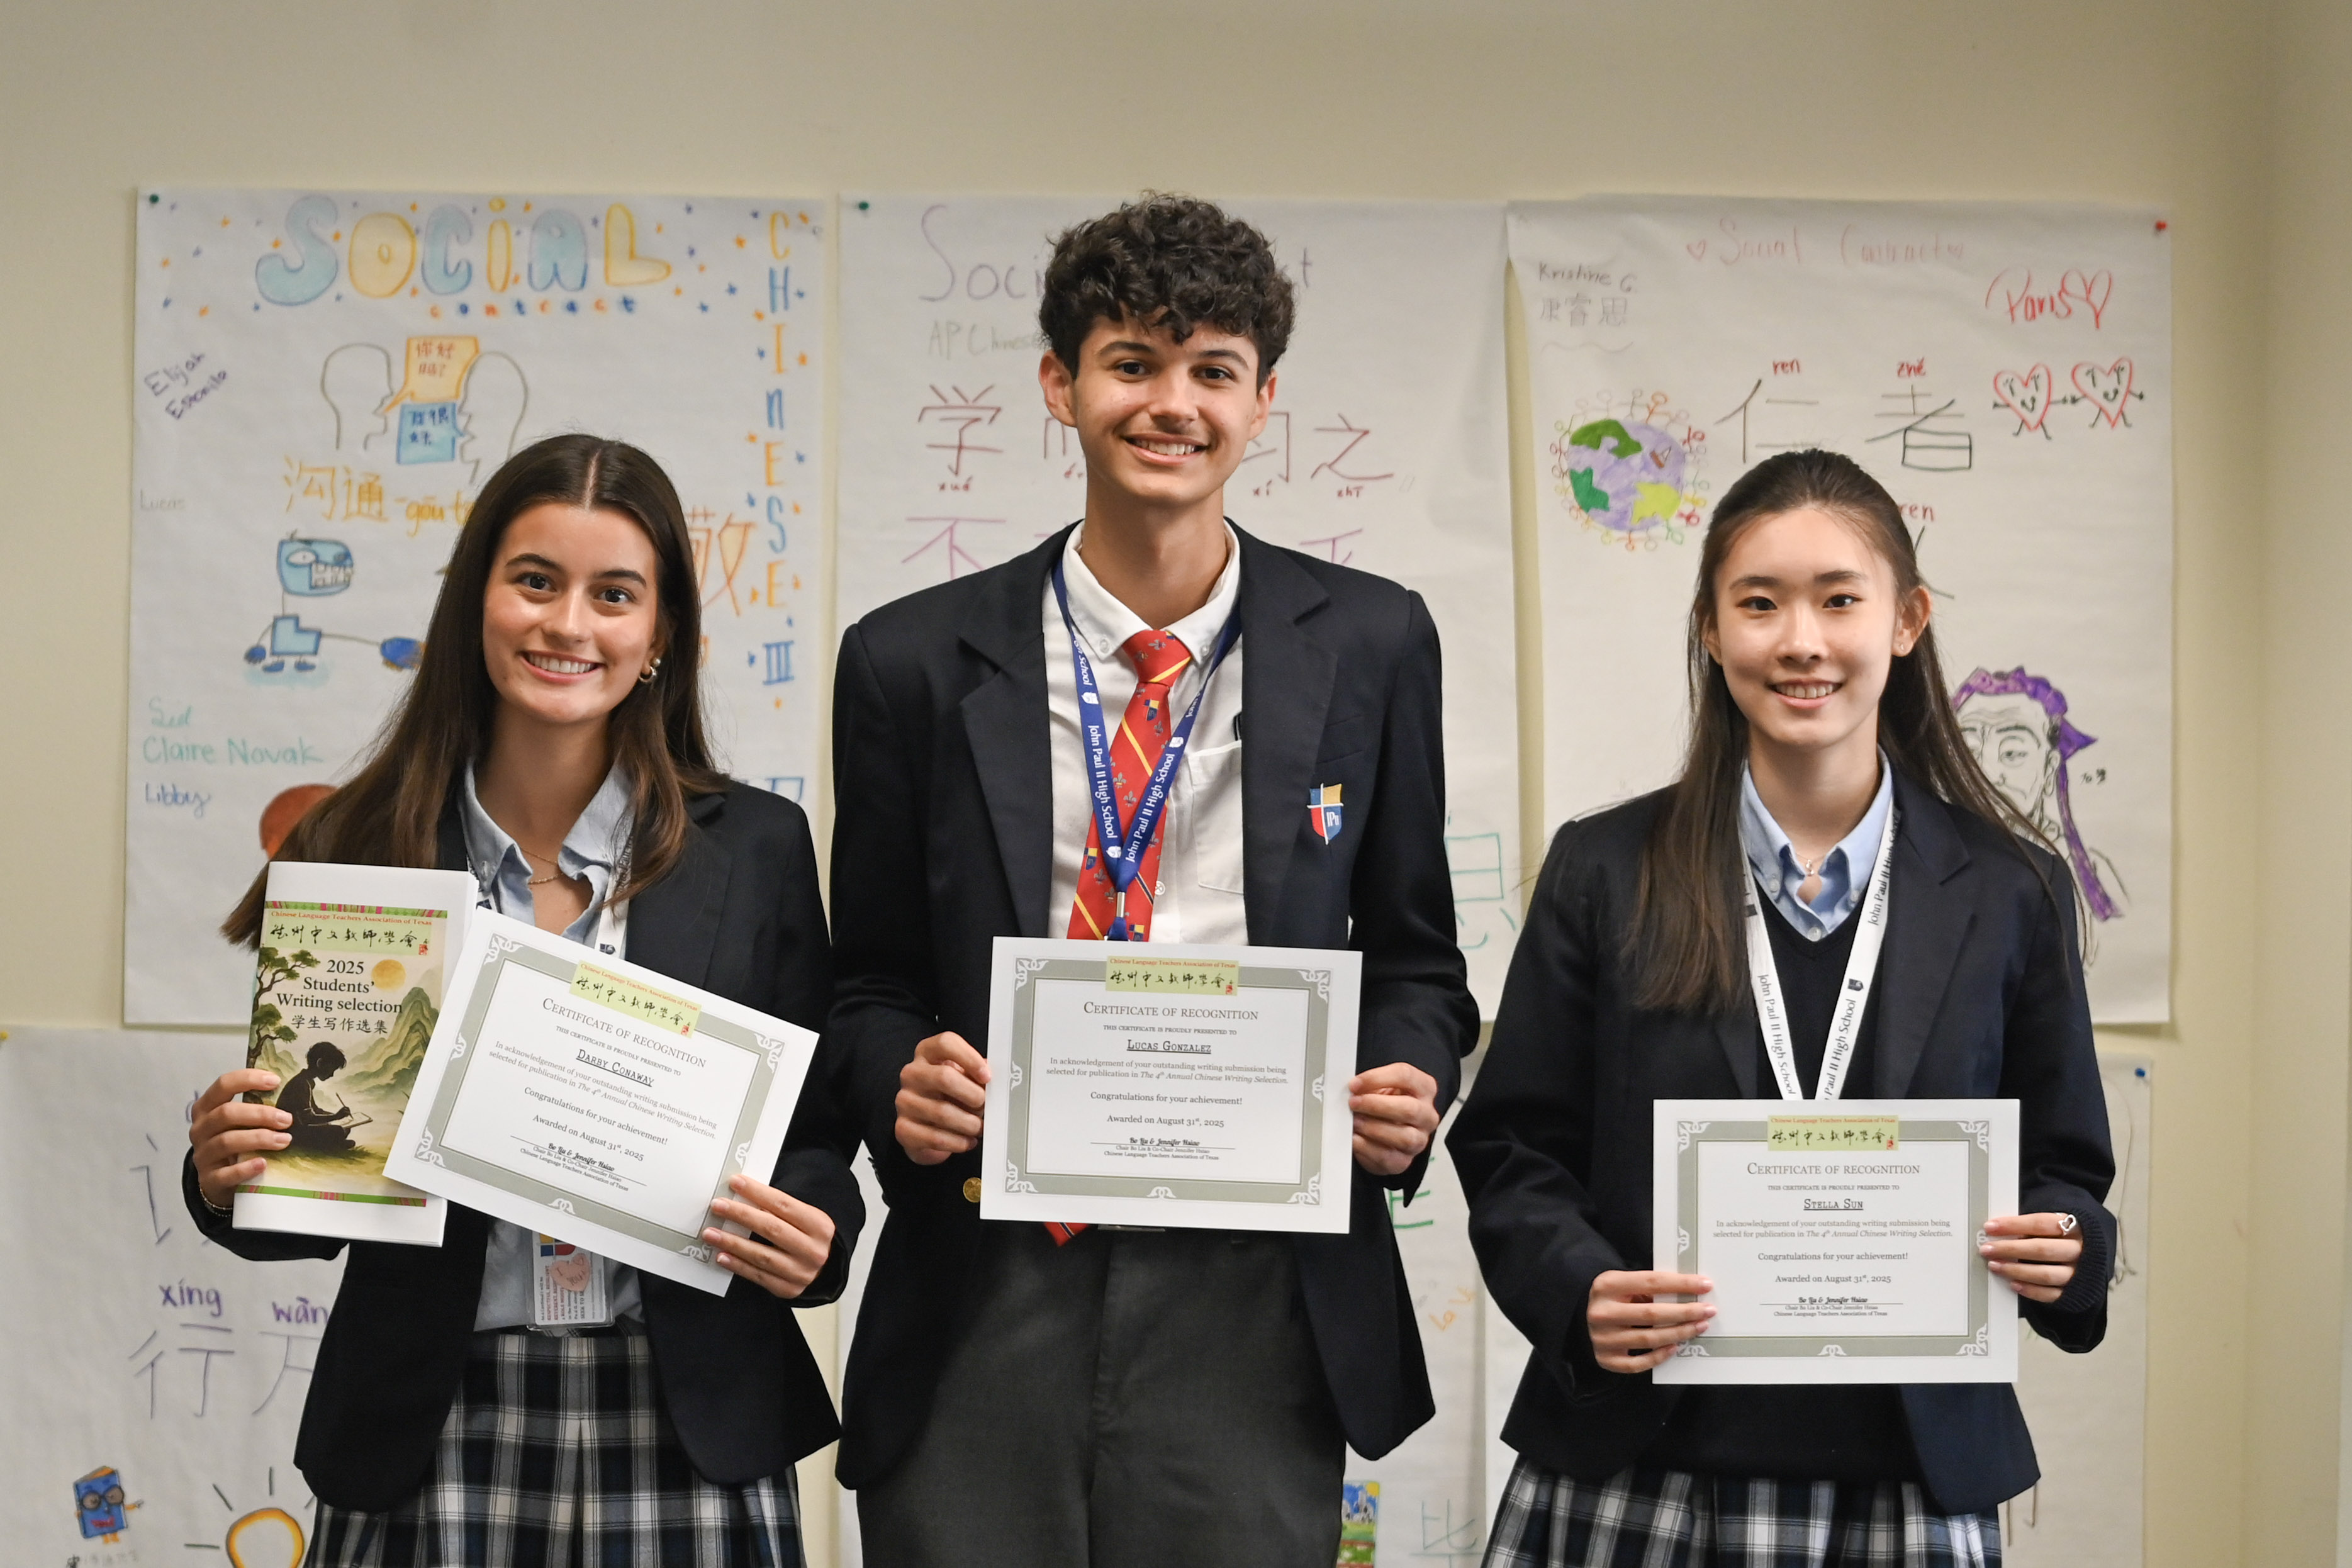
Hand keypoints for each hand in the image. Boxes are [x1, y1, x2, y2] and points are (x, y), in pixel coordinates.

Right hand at [190, 1070, 291, 1208]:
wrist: (220, 1181)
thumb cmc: (235, 1143)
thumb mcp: (239, 1123)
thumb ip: (254, 1109)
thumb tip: (291, 1095)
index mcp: (207, 1108)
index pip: (222, 1085)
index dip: (248, 1079)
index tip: (275, 1081)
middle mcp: (200, 1129)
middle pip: (226, 1114)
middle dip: (260, 1114)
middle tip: (287, 1119)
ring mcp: (203, 1155)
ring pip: (227, 1141)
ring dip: (259, 1139)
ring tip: (284, 1140)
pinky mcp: (209, 1179)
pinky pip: (225, 1173)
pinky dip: (246, 1168)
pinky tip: (264, 1164)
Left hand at [704, 1174, 837, 1299]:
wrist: (826, 1270)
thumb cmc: (808, 1238)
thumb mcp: (805, 1219)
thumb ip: (779, 1209)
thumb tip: (743, 1195)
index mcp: (820, 1226)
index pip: (783, 1204)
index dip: (757, 1192)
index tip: (736, 1183)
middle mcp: (813, 1250)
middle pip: (771, 1228)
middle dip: (741, 1215)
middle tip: (718, 1206)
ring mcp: (801, 1272)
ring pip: (761, 1255)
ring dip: (732, 1242)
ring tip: (711, 1233)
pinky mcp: (788, 1289)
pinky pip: (758, 1276)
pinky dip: (738, 1265)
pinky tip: (722, 1256)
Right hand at [895, 1031, 989, 1164]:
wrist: (925, 1126)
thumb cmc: (950, 1095)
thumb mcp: (964, 1077)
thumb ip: (977, 1074)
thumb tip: (998, 1081)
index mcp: (927, 1053)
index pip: (946, 1043)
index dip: (970, 1058)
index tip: (987, 1076)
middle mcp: (912, 1074)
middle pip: (944, 1077)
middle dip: (973, 1095)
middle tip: (985, 1107)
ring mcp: (904, 1101)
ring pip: (942, 1112)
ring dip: (969, 1123)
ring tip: (979, 1127)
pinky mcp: (903, 1129)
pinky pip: (935, 1137)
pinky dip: (958, 1142)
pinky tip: (968, 1141)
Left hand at [1348, 1062, 1440, 1175]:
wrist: (1385, 1132)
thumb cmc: (1384, 1104)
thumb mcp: (1379, 1088)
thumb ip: (1369, 1085)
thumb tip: (1352, 1088)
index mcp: (1424, 1088)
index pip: (1406, 1076)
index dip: (1377, 1078)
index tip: (1355, 1084)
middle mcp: (1427, 1115)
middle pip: (1409, 1109)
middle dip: (1376, 1105)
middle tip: (1354, 1103)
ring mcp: (1419, 1140)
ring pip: (1404, 1136)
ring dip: (1374, 1128)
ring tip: (1355, 1122)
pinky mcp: (1404, 1160)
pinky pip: (1388, 1157)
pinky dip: (1367, 1148)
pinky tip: (1355, 1139)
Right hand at [1588, 1270, 1715, 1372]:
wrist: (1577, 1316)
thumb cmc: (1612, 1298)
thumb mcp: (1623, 1283)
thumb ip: (1648, 1287)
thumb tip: (1690, 1292)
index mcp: (1606, 1285)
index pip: (1651, 1282)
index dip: (1681, 1284)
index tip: (1706, 1285)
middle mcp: (1602, 1312)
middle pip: (1653, 1313)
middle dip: (1686, 1312)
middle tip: (1708, 1311)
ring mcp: (1603, 1338)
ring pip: (1649, 1338)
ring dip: (1680, 1333)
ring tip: (1699, 1327)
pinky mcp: (1605, 1359)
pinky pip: (1638, 1363)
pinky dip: (1659, 1356)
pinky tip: (1675, 1347)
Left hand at [1979, 1212, 2083, 1302]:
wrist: (2093, 1255)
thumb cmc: (2065, 1237)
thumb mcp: (2055, 1224)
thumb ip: (2032, 1227)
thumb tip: (1998, 1229)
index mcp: (2074, 1227)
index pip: (2041, 1223)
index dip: (2013, 1225)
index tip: (1990, 1227)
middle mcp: (2079, 1250)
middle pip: (2042, 1249)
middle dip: (2010, 1249)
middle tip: (1987, 1249)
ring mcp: (2080, 1273)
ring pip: (2046, 1274)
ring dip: (2016, 1271)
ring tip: (1995, 1266)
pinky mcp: (2077, 1292)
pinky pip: (2052, 1295)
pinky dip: (2031, 1290)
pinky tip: (2014, 1284)